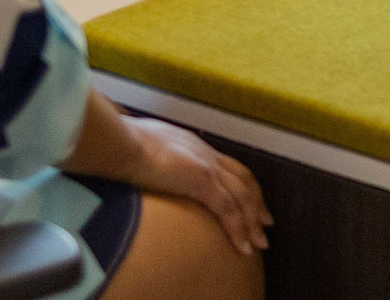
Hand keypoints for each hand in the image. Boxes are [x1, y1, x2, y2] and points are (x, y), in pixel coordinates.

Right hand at [118, 114, 271, 254]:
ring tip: (259, 242)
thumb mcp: (144, 146)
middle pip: (243, 178)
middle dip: (257, 202)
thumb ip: (152, 155)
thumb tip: (143, 161)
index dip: (241, 182)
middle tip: (266, 223)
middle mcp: (206, 153)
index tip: (248, 198)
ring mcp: (206, 167)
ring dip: (253, 221)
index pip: (226, 165)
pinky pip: (228, 211)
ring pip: (242, 197)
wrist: (123, 143)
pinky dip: (239, 230)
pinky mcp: (201, 182)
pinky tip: (243, 247)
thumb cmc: (123, 144)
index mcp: (194, 145)